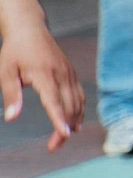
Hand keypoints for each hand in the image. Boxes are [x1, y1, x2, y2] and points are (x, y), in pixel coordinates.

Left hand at [0, 22, 83, 152]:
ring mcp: (69, 73)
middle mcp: (62, 74)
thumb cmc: (15, 51)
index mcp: (44, 73)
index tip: (64, 135)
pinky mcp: (71, 73)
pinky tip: (75, 122)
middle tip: (53, 147)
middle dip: (64, 128)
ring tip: (62, 139)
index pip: (54, 100)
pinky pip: (80, 95)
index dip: (59, 119)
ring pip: (78, 101)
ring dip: (73, 121)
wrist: (30, 30)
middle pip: (69, 105)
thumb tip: (11, 118)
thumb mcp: (5, 72)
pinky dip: (79, 110)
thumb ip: (11, 95)